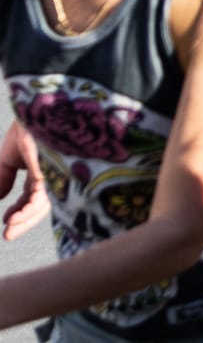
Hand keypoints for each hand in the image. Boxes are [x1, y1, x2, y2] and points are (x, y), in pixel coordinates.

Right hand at [0, 123, 46, 241]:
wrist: (38, 108)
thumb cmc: (28, 126)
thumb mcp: (9, 156)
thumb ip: (2, 177)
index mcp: (43, 167)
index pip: (33, 195)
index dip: (20, 210)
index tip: (6, 221)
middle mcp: (53, 171)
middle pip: (42, 203)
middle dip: (24, 221)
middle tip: (7, 235)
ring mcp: (57, 172)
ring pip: (45, 204)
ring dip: (24, 220)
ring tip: (8, 231)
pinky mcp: (57, 172)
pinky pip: (45, 197)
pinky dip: (29, 210)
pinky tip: (13, 218)